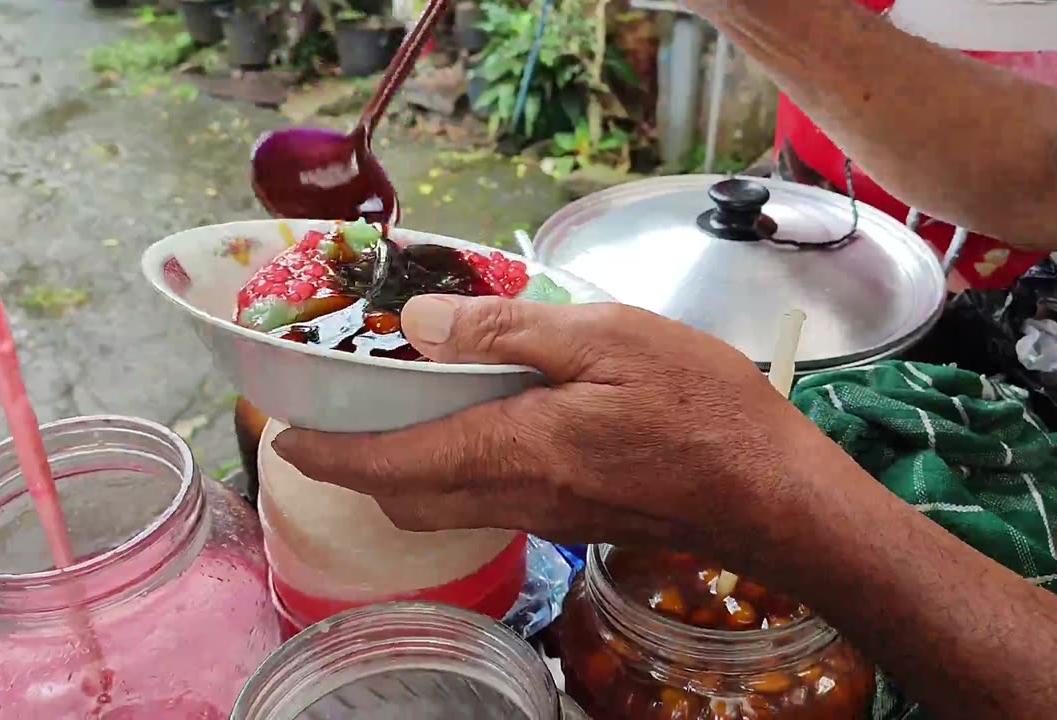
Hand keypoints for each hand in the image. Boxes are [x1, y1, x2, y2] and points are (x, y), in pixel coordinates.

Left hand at [273, 295, 821, 562]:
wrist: (773, 494)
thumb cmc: (700, 407)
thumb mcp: (606, 337)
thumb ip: (507, 333)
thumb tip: (421, 325)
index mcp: (509, 450)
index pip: (385, 464)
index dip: (325, 454)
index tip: (283, 435)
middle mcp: (513, 497)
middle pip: (404, 499)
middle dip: (356, 466)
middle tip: (339, 413)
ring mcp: (544, 516)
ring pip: (443, 506)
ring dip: (404, 471)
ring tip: (401, 410)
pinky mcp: (571, 519)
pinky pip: (487, 502)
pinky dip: (455, 471)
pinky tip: (484, 422)